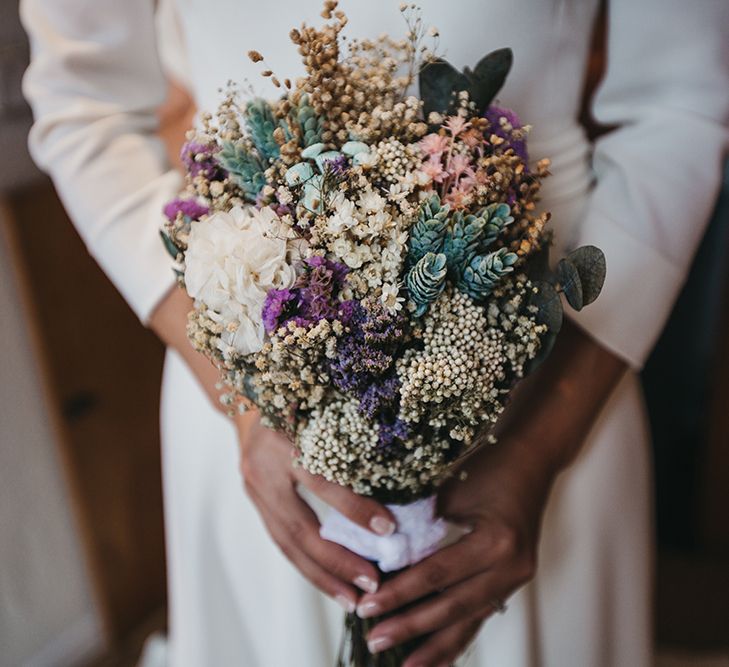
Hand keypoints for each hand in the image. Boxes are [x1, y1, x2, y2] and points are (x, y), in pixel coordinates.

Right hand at [236, 410, 397, 610]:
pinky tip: (331, 584)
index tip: (388, 530)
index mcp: (283, 439)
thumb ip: (349, 434)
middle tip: (372, 584)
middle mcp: (263, 468)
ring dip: (321, 576)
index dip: (353, 507)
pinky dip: (308, 565)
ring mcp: (254, 488)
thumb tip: (402, 469)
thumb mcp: (322, 408)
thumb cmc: (300, 401)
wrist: (251, 404)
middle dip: (336, 561)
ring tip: (353, 600)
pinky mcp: (255, 502)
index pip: (320, 480)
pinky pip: (281, 541)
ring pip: (287, 543)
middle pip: (299, 526)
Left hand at [358, 436, 554, 666]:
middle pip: (453, 606)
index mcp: (496, 541)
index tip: (367, 608)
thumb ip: (421, 523)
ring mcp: (516, 578)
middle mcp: (511, 567)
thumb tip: (379, 552)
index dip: (400, 594)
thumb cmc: (489, 467)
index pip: (437, 575)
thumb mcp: (452, 489)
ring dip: (435, 645)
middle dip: (411, 627)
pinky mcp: (512, 581)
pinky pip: (480, 614)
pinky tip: (437, 656)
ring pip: (469, 620)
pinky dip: (457, 635)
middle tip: (374, 640)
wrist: (533, 460)